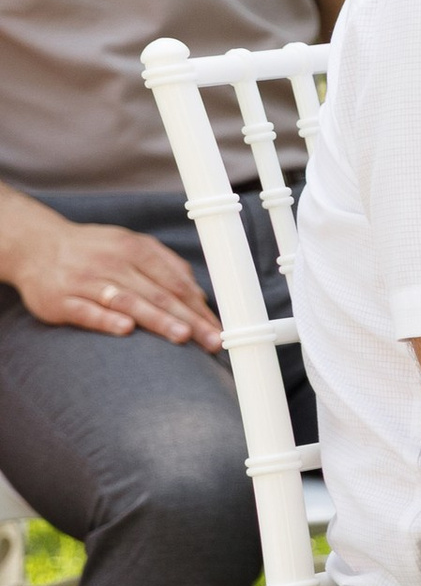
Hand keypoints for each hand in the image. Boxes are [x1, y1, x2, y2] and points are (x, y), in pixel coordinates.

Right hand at [0, 210, 221, 351]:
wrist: (36, 246)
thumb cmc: (94, 251)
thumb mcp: (130, 245)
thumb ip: (165, 265)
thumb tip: (199, 293)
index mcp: (133, 249)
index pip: (174, 281)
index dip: (198, 306)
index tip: (219, 329)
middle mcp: (112, 262)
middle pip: (156, 293)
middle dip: (188, 318)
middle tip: (211, 340)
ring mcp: (85, 281)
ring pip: (126, 301)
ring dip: (156, 319)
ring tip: (182, 336)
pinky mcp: (61, 300)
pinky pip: (86, 311)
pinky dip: (106, 320)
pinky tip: (126, 330)